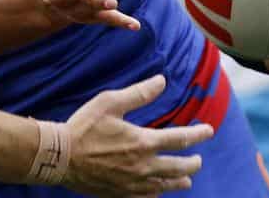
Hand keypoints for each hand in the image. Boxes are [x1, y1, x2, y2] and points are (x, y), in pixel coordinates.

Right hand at [62, 75, 213, 196]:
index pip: (180, 138)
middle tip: (198, 160)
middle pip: (178, 168)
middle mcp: (143, 166)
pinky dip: (156, 193)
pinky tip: (157, 191)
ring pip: (164, 185)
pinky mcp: (120, 193)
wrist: (59, 157)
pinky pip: (145, 197)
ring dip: (179, 181)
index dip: (198, 134)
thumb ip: (138, 93)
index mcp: (143, 142)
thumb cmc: (83, 126)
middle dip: (192, 163)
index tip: (209, 130)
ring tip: (186, 180)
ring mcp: (132, 183)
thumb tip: (162, 81)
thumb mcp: (110, 102)